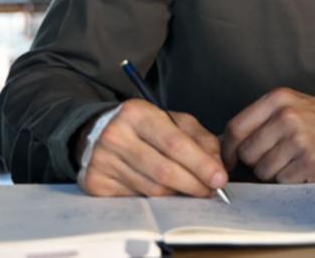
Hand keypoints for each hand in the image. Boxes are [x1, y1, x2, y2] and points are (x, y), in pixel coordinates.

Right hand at [76, 99, 227, 197]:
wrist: (95, 132)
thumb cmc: (141, 127)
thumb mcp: (170, 120)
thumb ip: (197, 137)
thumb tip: (216, 163)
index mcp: (137, 113)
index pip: (175, 143)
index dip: (200, 164)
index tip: (219, 178)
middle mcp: (116, 136)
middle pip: (164, 171)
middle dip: (193, 184)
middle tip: (211, 191)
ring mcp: (103, 161)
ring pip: (152, 190)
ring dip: (178, 195)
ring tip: (192, 192)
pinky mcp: (95, 183)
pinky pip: (136, 200)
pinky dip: (157, 201)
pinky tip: (166, 195)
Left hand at [222, 87, 314, 183]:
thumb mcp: (293, 106)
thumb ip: (261, 119)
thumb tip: (226, 142)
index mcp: (279, 98)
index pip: (236, 127)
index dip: (229, 148)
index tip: (230, 158)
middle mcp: (287, 116)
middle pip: (247, 152)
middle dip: (255, 162)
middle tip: (273, 158)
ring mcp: (299, 139)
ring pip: (263, 170)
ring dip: (273, 172)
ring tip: (292, 161)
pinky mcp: (310, 161)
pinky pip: (282, 180)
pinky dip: (290, 180)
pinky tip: (302, 168)